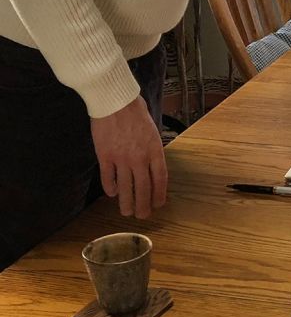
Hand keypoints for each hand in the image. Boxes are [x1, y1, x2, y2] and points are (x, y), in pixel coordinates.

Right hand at [89, 97, 167, 218]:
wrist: (114, 102)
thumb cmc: (135, 112)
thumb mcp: (153, 131)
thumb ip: (153, 150)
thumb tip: (152, 168)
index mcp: (154, 150)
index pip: (160, 178)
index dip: (159, 194)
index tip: (159, 204)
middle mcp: (139, 157)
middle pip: (143, 187)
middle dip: (144, 204)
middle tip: (143, 215)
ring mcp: (121, 158)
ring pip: (126, 187)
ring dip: (127, 202)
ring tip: (127, 212)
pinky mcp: (105, 156)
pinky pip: (108, 177)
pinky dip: (111, 187)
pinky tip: (113, 194)